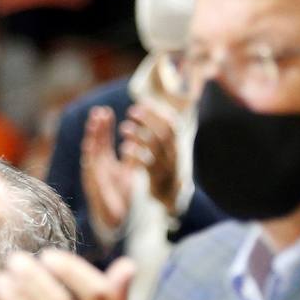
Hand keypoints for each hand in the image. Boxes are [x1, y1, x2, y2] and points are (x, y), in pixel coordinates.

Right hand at [80, 106, 132, 241]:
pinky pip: (89, 164)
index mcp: (105, 162)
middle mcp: (96, 165)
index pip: (102, 140)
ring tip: (95, 120)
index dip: (103, 127)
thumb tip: (137, 141)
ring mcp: (92, 173)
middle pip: (95, 142)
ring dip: (92, 136)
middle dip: (97, 127)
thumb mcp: (128, 172)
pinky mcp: (92, 182)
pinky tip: (91, 141)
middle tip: (100, 111)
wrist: (118, 218)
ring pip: (90, 150)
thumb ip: (131, 158)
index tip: (106, 112)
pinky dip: (90, 153)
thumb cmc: (122, 196)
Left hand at [120, 101, 181, 216]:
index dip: (158, 112)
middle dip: (148, 119)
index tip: (143, 102)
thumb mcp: (165, 148)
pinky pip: (148, 163)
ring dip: (139, 134)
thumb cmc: (163, 168)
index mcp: (177, 145)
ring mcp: (167, 166)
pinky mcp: (158, 178)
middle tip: (131, 111)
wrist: (170, 197)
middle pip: (164, 132)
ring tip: (123, 128)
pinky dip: (136, 153)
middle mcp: (175, 154)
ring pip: (155, 146)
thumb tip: (148, 106)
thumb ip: (159, 131)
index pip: (172, 123)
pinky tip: (124, 147)